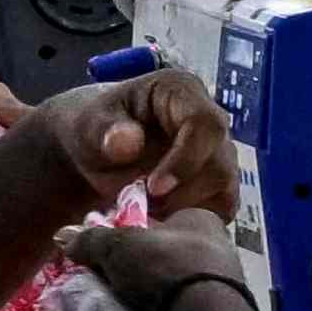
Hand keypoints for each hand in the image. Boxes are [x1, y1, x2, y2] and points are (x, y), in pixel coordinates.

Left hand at [27, 65, 230, 222]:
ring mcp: (220, 154)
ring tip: (146, 209)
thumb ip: (105, 131)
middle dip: (181, 193)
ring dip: (183, 208)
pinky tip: (160, 216)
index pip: (206, 124)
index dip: (186, 159)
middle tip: (143, 206)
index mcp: (182, 91)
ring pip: (222, 190)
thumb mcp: (89, 126)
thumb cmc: (95, 130)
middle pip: (219, 164)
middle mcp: (210, 121)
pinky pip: (219, 209)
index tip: (153, 187)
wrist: (97, 151)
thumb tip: (129, 143)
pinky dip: (190, 219)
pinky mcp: (220, 184)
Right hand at [67, 210, 258, 310]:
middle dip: (141, 269)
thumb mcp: (118, 245)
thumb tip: (63, 236)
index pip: (160, 222)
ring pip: (178, 284)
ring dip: (153, 294)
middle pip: (167, 255)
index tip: (109, 254)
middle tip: (112, 282)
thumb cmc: (165, 264)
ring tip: (125, 306)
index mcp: (202, 219)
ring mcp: (226, 283)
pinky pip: (186, 309)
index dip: (132, 236)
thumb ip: (91, 239)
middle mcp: (220, 247)